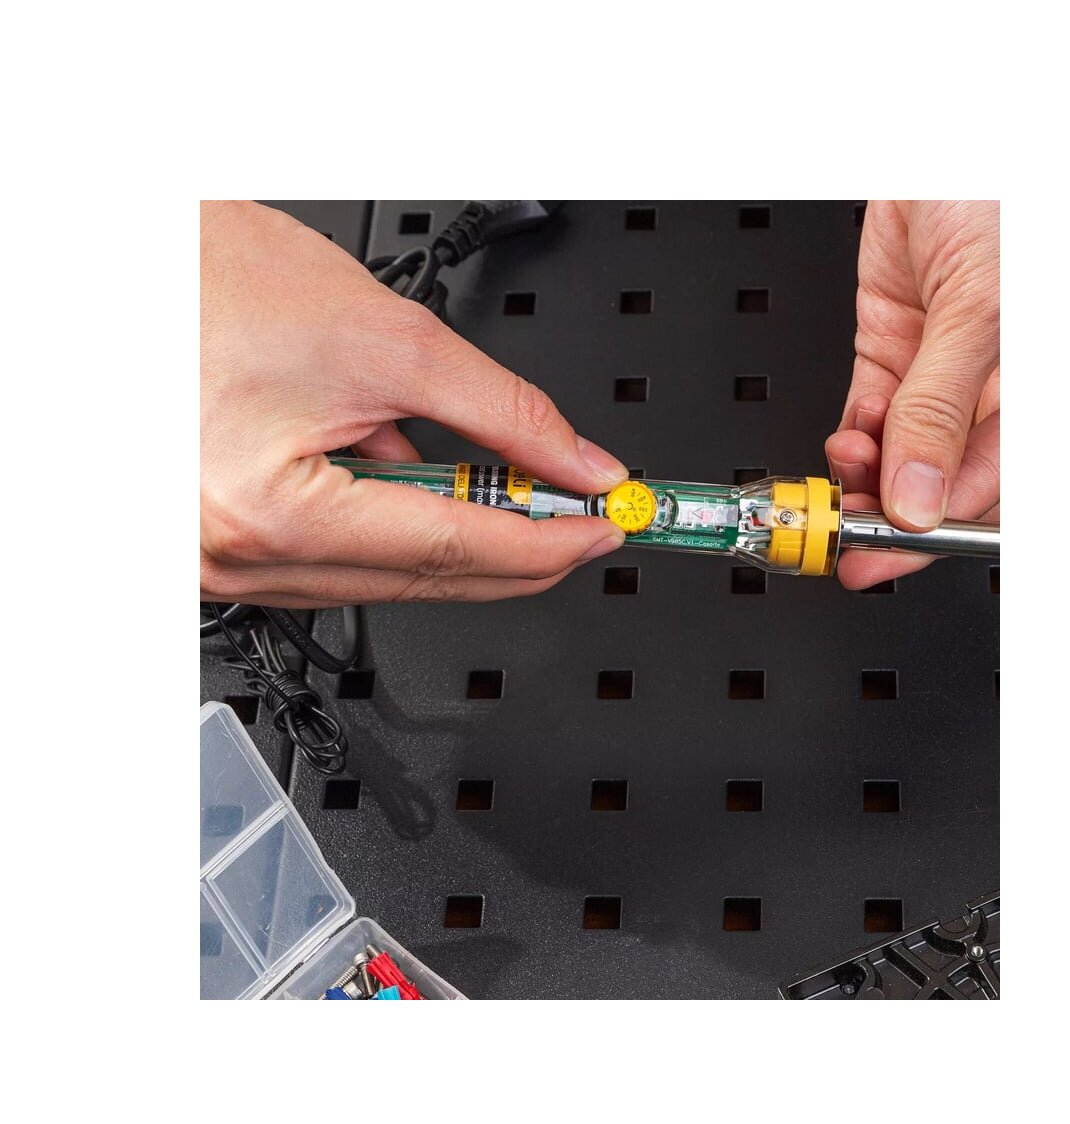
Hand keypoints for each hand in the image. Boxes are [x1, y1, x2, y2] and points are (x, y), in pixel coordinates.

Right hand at [201, 201, 627, 606]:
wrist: (127, 261)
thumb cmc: (214, 281)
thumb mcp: (387, 338)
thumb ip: (503, 414)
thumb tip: (574, 462)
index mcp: (274, 514)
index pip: (454, 550)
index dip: (547, 542)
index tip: (606, 524)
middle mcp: (240, 557)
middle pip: (427, 580)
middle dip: (519, 552)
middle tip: (584, 520)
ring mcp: (226, 559)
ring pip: (386, 576)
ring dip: (460, 541)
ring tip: (513, 491)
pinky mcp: (226, 543)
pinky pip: (338, 558)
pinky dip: (396, 529)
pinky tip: (424, 489)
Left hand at [825, 201, 998, 588]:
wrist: (951, 143)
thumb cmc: (1003, 200)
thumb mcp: (982, 312)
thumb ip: (940, 408)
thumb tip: (917, 494)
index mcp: (1032, 394)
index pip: (984, 487)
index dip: (933, 529)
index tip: (884, 552)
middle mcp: (986, 393)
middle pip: (935, 482)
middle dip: (887, 517)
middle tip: (843, 544)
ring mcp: (936, 375)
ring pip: (896, 453)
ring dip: (863, 476)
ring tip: (841, 477)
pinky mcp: (893, 350)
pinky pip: (869, 414)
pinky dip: (850, 438)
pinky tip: (842, 445)